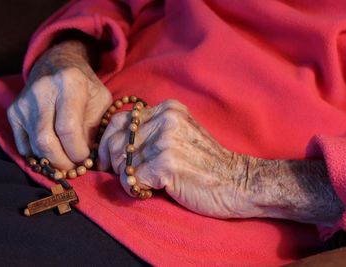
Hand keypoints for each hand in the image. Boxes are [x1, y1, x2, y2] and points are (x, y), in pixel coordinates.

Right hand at [7, 40, 111, 168]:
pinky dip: (39, 155)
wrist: (57, 64)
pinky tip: (52, 154)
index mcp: (69, 83)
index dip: (77, 151)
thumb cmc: (85, 86)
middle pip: (46, 141)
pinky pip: (23, 144)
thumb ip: (94, 128)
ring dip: (52, 161)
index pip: (68, 128)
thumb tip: (87, 160)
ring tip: (66, 162)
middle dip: (62, 161)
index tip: (86, 159)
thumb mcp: (100, 100)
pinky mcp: (13, 111)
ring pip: (34, 145)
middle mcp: (42, 90)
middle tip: (74, 168)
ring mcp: (24, 101)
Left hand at [98, 99, 256, 217]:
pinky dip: (134, 189)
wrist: (237, 183)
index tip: (108, 159)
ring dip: (125, 177)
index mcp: (168, 109)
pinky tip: (150, 190)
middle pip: (116, 140)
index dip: (108, 142)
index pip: (120, 120)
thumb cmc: (206, 163)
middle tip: (120, 176)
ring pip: (120, 160)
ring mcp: (165, 141)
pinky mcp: (165, 164)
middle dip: (111, 162)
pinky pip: (130, 179)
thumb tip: (116, 144)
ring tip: (142, 183)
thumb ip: (153, 130)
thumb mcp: (181, 134)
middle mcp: (165, 119)